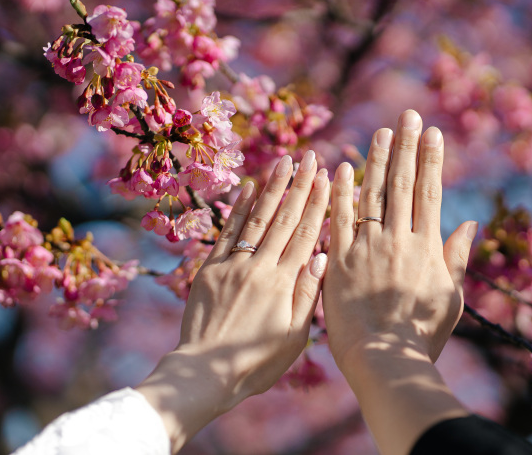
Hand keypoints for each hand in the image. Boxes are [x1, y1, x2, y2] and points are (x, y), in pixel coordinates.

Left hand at [137, 150, 328, 451]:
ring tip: (283, 162)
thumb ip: (307, 296)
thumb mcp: (293, 338)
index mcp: (282, 285)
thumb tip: (320, 257)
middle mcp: (258, 268)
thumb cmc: (255, 363)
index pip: (304, 235)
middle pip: (282, 219)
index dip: (317, 204)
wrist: (204, 373)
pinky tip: (248, 187)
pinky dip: (238, 208)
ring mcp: (231, 266)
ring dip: (271, 188)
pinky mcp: (210, 270)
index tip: (326, 178)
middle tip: (310, 158)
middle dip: (299, 186)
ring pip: (255, 219)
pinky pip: (227, 232)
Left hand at [324, 109, 476, 366]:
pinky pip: (339, 222)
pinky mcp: (340, 262)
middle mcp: (399, 240)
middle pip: (403, 185)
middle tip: (408, 115)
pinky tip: (340, 168)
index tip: (431, 132)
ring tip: (380, 131)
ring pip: (373, 195)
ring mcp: (368, 249)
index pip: (429, 193)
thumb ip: (455, 258)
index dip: (430, 160)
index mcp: (427, 248)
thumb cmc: (421, 335)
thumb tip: (469, 224)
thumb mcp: (450, 298)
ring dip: (377, 161)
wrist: (385, 360)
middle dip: (406, 147)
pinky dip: (340, 194)